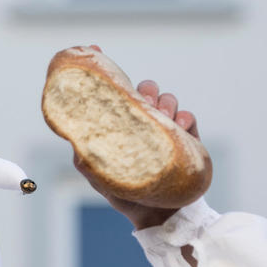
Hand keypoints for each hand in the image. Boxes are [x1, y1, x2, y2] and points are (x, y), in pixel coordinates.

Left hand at [71, 58, 201, 229]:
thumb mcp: (101, 177)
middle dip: (146, 90)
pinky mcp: (187, 140)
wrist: (160, 218)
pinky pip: (190, 118)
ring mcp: (165, 129)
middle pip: (145, 90)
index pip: (114, 91)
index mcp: (121, 125)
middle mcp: (142, 122)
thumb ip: (86, 159)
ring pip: (167, 99)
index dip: (105, 69)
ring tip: (164, 115)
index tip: (95, 49)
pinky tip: (182, 126)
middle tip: (146, 102)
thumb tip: (76, 140)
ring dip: (166, 101)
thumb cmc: (127, 196)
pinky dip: (187, 118)